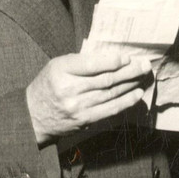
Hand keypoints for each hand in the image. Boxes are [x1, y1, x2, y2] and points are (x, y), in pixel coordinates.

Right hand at [26, 52, 151, 145]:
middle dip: (129, 71)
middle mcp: (70, 89)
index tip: (127, 57)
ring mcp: (78, 107)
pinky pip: (110, 109)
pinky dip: (126, 101)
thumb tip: (110, 59)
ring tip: (144, 76)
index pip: (90, 64)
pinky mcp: (85, 120)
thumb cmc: (48, 85)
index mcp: (61, 70)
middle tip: (144, 65)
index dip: (112, 61)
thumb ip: (79, 62)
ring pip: (111, 93)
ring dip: (131, 84)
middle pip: (105, 79)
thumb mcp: (57, 66)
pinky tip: (136, 94)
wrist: (33, 115)